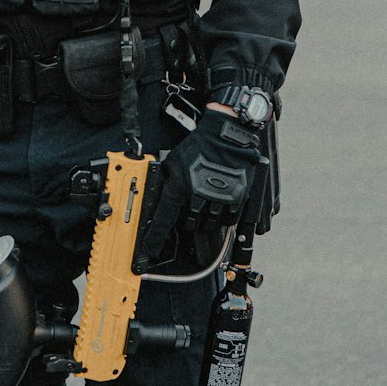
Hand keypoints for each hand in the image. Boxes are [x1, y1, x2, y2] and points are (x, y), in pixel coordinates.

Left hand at [142, 106, 262, 261]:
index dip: (155, 238)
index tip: (151, 249)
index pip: (163, 220)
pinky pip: (228, 220)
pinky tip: (220, 206)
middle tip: (191, 206)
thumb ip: (166, 179)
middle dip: (187, 219)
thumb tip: (158, 192)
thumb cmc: (198, 145)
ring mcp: (218, 199)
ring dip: (205, 219)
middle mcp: (198, 197)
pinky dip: (223, 217)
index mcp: (179, 187)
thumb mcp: (173, 159)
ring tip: (206, 203)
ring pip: (208, 224)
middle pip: (188, 224)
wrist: (225, 136)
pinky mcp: (236, 198)